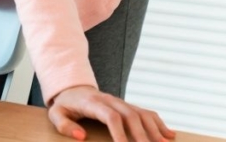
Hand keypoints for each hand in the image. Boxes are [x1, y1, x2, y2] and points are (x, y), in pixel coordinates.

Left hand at [49, 86, 175, 141]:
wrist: (73, 89)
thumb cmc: (65, 105)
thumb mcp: (56, 113)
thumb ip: (64, 125)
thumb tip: (81, 137)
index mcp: (93, 103)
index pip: (111, 116)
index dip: (119, 133)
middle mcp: (110, 100)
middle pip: (130, 115)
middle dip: (142, 134)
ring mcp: (121, 102)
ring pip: (141, 113)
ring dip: (154, 129)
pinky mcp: (127, 105)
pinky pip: (146, 112)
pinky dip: (159, 123)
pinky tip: (169, 135)